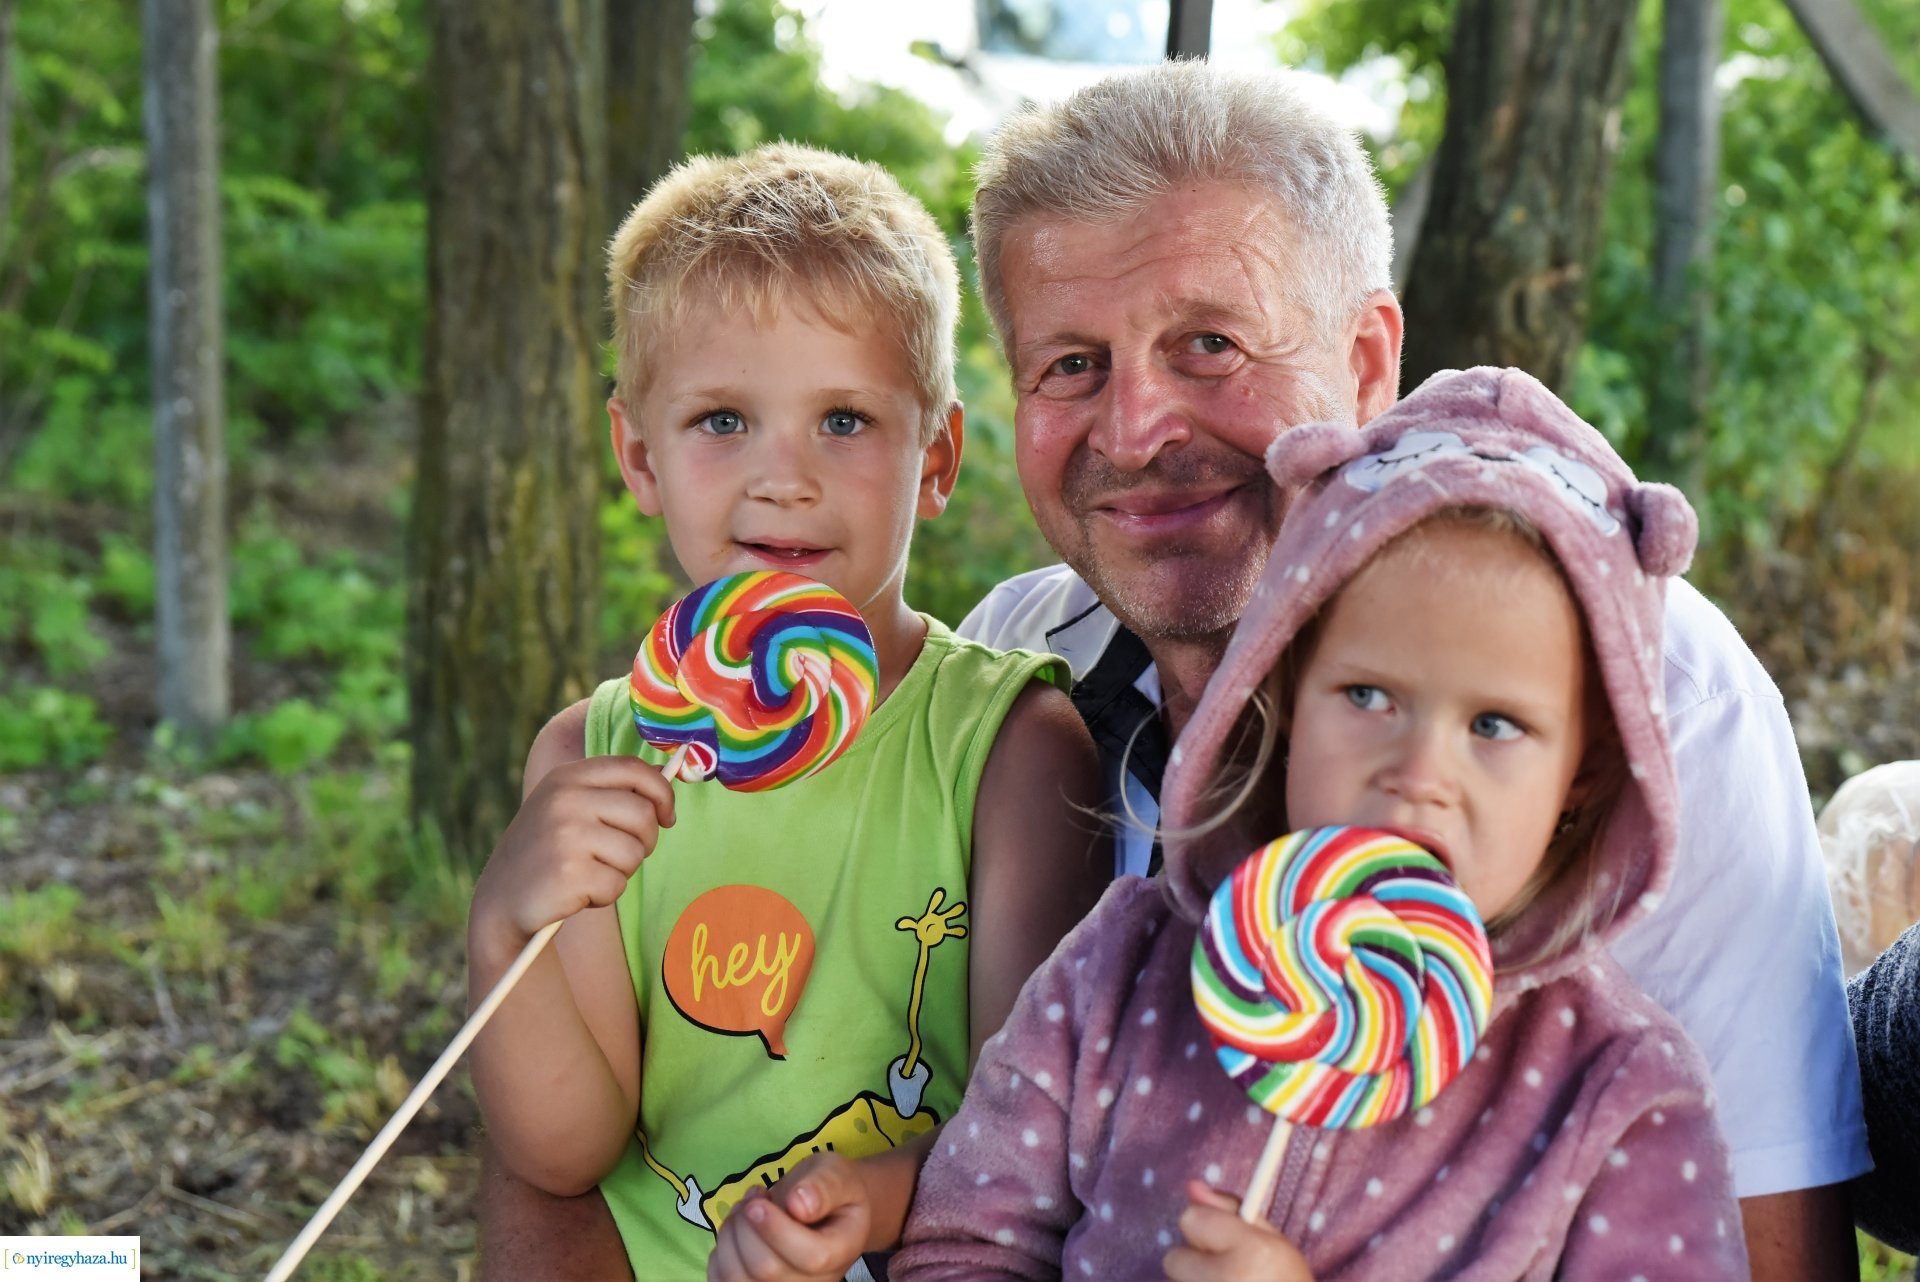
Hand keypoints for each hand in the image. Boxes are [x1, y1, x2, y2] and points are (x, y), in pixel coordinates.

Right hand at [469, 756, 676, 959]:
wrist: (501, 900)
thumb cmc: (547, 852)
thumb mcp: (569, 807)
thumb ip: (613, 790)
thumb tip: (665, 775)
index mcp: (567, 777)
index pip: (634, 769)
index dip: (662, 792)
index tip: (667, 816)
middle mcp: (565, 799)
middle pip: (643, 813)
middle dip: (644, 841)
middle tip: (618, 856)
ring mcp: (566, 835)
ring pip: (635, 852)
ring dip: (621, 871)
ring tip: (588, 873)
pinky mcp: (570, 873)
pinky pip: (617, 884)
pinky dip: (604, 894)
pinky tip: (576, 892)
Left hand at [707, 1152, 871, 1281]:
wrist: (831, 1212)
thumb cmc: (833, 1190)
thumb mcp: (836, 1173)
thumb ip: (823, 1186)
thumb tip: (799, 1204)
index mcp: (840, 1251)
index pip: (810, 1257)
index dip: (777, 1230)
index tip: (758, 1202)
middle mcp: (815, 1281)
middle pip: (766, 1269)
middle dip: (747, 1224)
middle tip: (756, 1195)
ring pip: (738, 1277)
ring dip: (730, 1234)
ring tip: (746, 1209)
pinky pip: (723, 1280)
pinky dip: (720, 1251)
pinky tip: (738, 1230)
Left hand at [1163, 1181, 1314, 1281]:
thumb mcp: (1275, 1245)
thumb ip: (1231, 1211)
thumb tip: (1191, 1185)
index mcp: (1252, 1252)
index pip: (1189, 1219)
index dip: (1206, 1231)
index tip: (1224, 1245)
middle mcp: (1226, 1281)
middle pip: (1174, 1257)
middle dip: (1196, 1266)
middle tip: (1229, 1279)